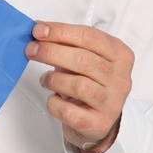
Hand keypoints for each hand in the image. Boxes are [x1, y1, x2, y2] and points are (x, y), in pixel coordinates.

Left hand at [25, 22, 132, 152]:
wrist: (97, 120)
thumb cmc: (89, 83)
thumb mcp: (83, 58)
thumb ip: (65, 43)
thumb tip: (39, 29)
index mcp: (120, 55)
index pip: (90, 37)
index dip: (61, 32)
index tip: (38, 30)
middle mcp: (121, 78)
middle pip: (83, 60)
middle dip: (51, 52)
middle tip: (31, 50)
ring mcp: (112, 102)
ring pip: (78, 85)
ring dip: (53, 79)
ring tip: (44, 79)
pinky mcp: (99, 123)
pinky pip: (69, 111)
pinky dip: (54, 103)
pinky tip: (53, 98)